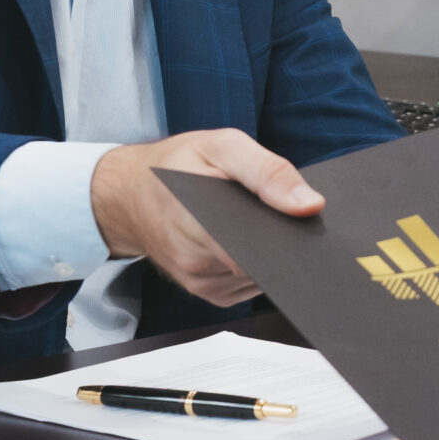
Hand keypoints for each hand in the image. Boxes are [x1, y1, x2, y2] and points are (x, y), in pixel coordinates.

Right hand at [90, 129, 322, 304]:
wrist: (127, 194)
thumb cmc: (173, 165)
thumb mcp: (221, 146)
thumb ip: (268, 172)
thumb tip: (310, 205)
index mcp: (198, 223)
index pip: (262, 251)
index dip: (292, 239)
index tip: (308, 224)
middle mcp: (197, 264)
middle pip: (267, 265)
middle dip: (283, 241)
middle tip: (285, 211)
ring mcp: (202, 284)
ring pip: (262, 276)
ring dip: (271, 251)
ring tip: (258, 219)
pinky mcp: (210, 293)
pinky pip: (250, 283)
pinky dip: (259, 262)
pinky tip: (249, 237)